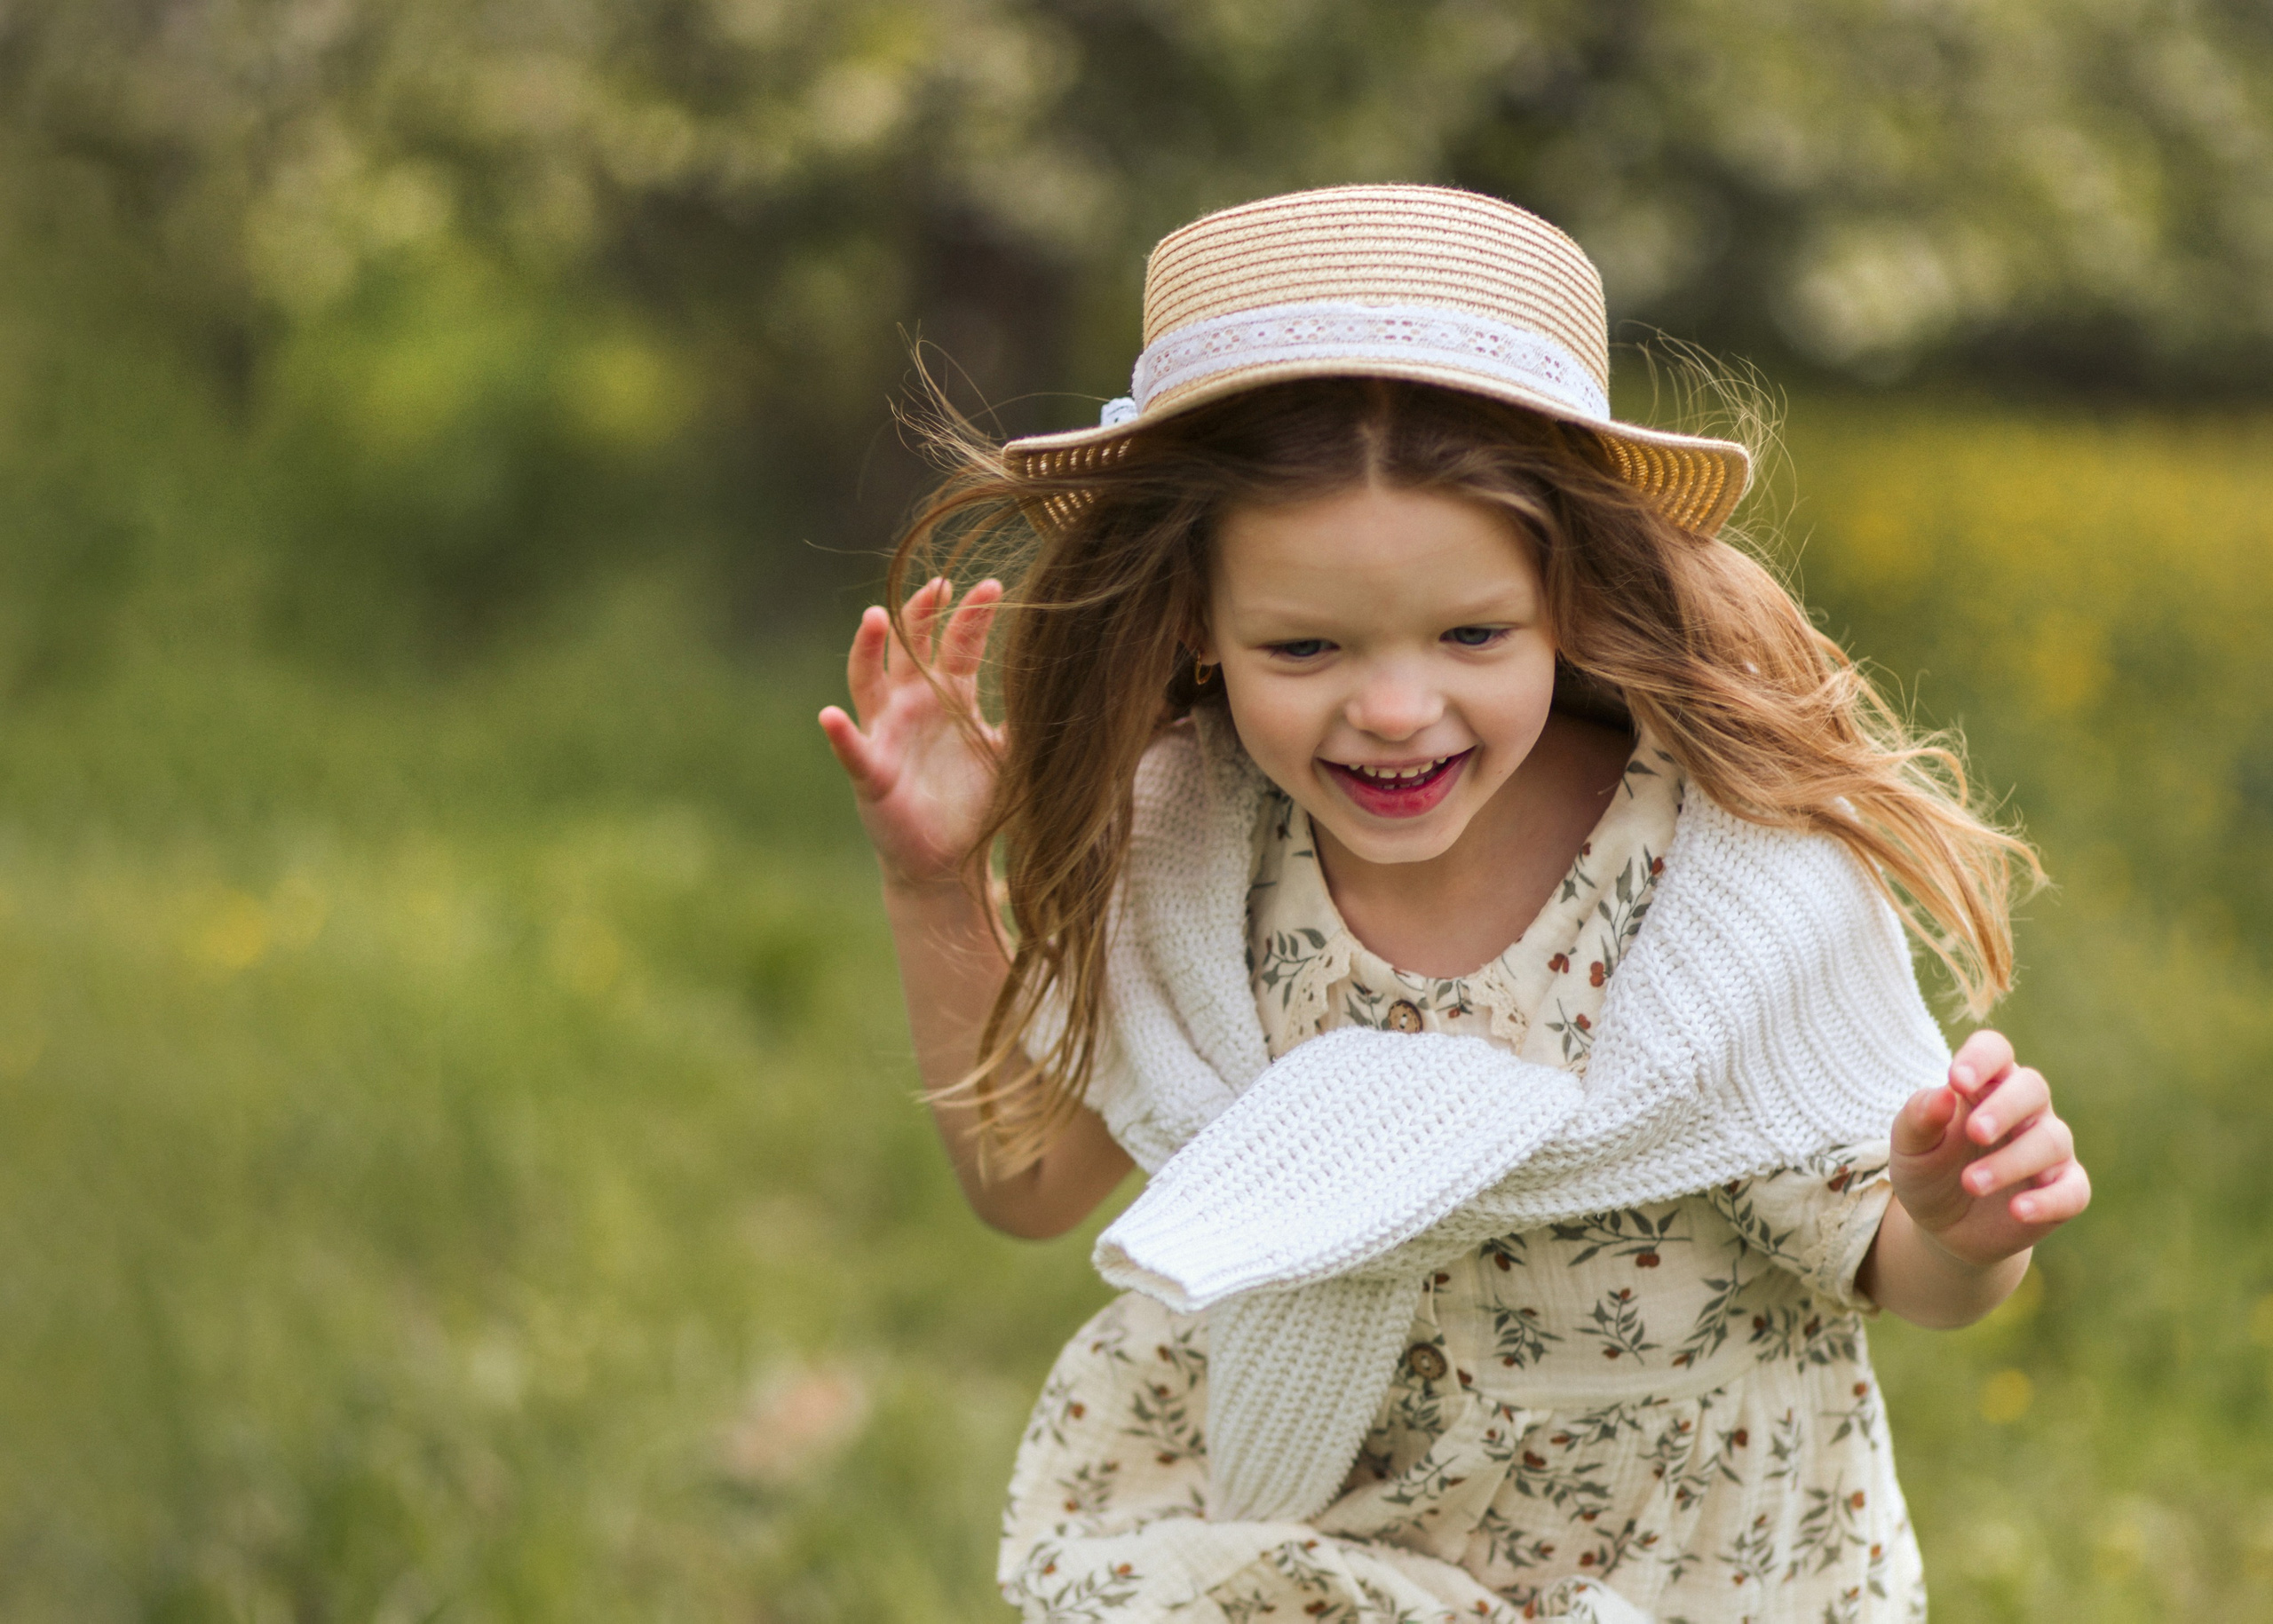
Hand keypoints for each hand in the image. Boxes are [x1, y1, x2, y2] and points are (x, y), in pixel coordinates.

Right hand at [818, 577, 1003, 892]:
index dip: (971, 616)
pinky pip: (852, 749)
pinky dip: (841, 733)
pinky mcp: (871, 772)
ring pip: (869, 680)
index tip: (991, 585)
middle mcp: (912, 705)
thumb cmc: (976, 804)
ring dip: (868, 648)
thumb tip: (1069, 692)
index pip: (958, 644)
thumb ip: (1030, 724)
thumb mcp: (1011, 757)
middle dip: (920, 613)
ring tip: (874, 617)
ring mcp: (887, 734)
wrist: (950, 861)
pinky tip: (831, 716)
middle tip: (939, 583)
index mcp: (949, 696)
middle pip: (910, 646)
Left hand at [1888, 1029, 2090, 1269]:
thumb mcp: (1910, 1146)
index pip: (1995, 1051)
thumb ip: (1919, 1117)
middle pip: (2032, 1087)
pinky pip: (2072, 1191)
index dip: (1981, 1059)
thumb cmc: (1928, 1169)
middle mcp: (2024, 1110)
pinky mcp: (2065, 1190)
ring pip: (2050, 1141)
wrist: (1942, 1225)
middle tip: (1975, 1132)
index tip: (1957, 1081)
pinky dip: (2048, 1200)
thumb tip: (1943, 1094)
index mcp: (1985, 1085)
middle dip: (2005, 1108)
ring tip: (1971, 1183)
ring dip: (2011, 1162)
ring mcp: (2049, 1150)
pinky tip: (2018, 1209)